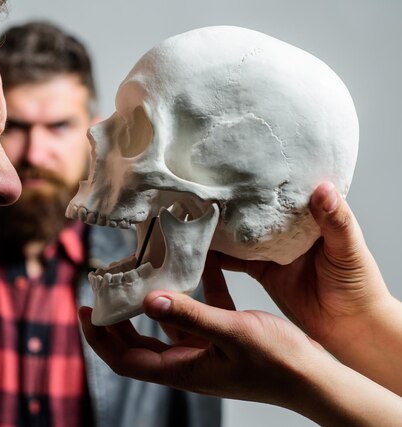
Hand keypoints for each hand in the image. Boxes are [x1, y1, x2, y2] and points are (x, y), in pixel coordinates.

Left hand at [79, 257, 328, 405]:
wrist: (316, 377)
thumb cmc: (278, 362)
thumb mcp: (231, 332)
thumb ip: (190, 315)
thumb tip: (149, 299)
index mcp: (181, 369)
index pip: (124, 359)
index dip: (100, 338)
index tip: (85, 310)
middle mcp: (186, 363)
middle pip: (136, 344)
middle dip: (116, 321)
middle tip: (103, 290)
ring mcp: (204, 352)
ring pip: (163, 328)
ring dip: (149, 304)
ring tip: (140, 274)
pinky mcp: (222, 339)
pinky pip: (195, 315)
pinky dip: (188, 296)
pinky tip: (192, 268)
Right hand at [216, 182, 401, 392]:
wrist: (350, 328)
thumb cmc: (358, 286)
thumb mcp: (348, 248)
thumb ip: (336, 221)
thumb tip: (324, 188)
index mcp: (312, 217)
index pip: (284, 193)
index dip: (264, 180)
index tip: (240, 168)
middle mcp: (289, 231)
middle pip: (257, 212)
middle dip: (234, 203)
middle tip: (208, 191)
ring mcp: (273, 251)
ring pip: (242, 234)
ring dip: (222, 228)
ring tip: (198, 216)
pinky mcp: (262, 272)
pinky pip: (235, 261)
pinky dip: (218, 256)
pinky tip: (202, 250)